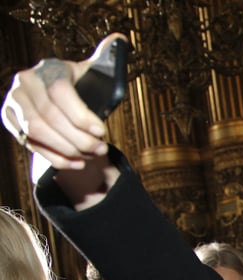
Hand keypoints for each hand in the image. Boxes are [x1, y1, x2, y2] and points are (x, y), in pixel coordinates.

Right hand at [1, 35, 127, 168]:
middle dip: (78, 138)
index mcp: (49, 67)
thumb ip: (106, 60)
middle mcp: (26, 81)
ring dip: (66, 149)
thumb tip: (120, 40)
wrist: (53, 97)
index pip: (61, 92)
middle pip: (49, 115)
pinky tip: (75, 163)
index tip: (102, 132)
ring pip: (36, 131)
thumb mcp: (91, 72)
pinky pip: (30, 144)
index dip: (82, 116)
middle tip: (100, 150)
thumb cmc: (79, 86)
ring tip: (89, 156)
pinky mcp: (9, 120)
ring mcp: (14, 101)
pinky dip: (55, 157)